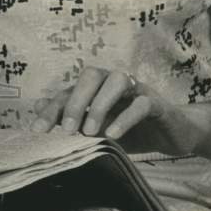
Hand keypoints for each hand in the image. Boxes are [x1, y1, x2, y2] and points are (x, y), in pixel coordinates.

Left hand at [31, 66, 206, 157]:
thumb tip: (37, 106)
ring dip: (100, 105)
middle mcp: (114, 82)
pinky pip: (141, 103)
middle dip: (76, 101)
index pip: (69, 91)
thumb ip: (71, 117)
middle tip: (68, 129)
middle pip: (91, 75)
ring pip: (117, 80)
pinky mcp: (157, 103)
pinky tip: (114, 135)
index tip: (38, 130)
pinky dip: (125, 117)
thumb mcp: (98, 128)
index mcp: (97, 87)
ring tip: (90, 132)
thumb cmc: (131, 129)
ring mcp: (137, 89)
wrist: (173, 134)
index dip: (52, 109)